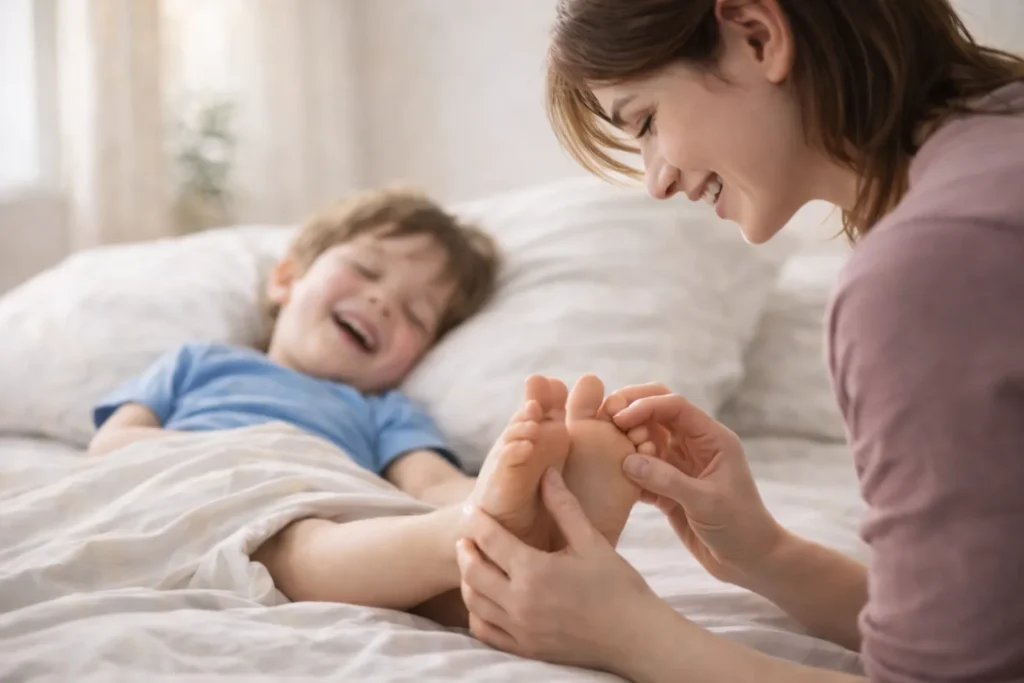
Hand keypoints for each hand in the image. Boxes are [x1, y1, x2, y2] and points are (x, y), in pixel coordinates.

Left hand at [456, 468, 664, 673]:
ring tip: (474, 564)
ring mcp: (521, 629)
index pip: (490, 540)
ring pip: (474, 602)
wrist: (635, 636)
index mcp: (535, 571)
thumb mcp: (590, 540)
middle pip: (473, 572)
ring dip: (468, 580)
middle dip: (466, 551)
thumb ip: (563, 506)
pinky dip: (477, 613)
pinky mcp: (525, 648)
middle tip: (467, 537)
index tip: (471, 509)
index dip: (477, 521)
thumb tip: (547, 472)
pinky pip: (485, 631)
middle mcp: (521, 602)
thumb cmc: (617, 585)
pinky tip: (485, 599)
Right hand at [606, 384, 786, 587]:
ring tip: (606, 451)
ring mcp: (678, 465)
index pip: (674, 406)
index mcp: (711, 439)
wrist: (748, 561)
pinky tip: (609, 474)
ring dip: (625, 440)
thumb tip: (627, 461)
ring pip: (645, 438)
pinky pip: (640, 469)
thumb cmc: (739, 527)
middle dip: (630, 410)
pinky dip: (624, 469)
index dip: (645, 405)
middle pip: (656, 412)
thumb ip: (667, 480)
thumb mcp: (706, 501)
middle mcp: (693, 445)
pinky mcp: (666, 487)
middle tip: (604, 420)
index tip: (620, 419)